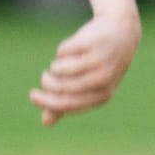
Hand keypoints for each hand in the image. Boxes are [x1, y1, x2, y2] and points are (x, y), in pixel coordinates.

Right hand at [30, 10, 140, 125]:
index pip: (68, 104)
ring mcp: (97, 60)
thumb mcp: (89, 86)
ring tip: (59, 64)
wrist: (121, 31)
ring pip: (61, 69)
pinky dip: (62, 50)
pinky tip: (71, 49)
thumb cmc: (102, 64)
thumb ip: (66, 103)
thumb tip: (46, 123)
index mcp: (103, 95)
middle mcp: (102, 79)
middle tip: (45, 77)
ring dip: (55, 67)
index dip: (47, 102)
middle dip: (47, 83)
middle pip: (62, 87)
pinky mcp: (90, 42)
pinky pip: (63, 51)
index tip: (32, 96)